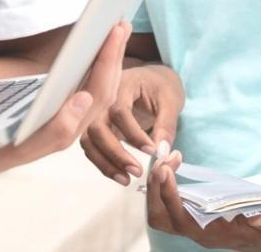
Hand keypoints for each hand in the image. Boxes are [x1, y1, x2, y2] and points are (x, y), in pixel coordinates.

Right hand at [9, 21, 127, 164]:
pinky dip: (94, 70)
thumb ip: (58, 128)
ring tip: (116, 35)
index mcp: (69, 129)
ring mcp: (67, 118)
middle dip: (116, 55)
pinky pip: (85, 89)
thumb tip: (84, 98)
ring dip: (109, 61)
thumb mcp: (25, 144)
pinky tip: (94, 58)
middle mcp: (73, 124)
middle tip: (123, 24)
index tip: (115, 31)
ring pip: (98, 88)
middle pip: (105, 87)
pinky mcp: (57, 112)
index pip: (100, 90)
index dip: (109, 59)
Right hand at [80, 63, 183, 184]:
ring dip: (105, 162)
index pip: (119, 111)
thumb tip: (161, 153)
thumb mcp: (171, 101)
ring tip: (126, 179)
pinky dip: (102, 162)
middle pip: (97, 127)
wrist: (153, 80)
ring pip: (89, 140)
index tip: (151, 151)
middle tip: (137, 171)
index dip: (133, 133)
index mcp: (122, 84)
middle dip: (115, 152)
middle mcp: (103, 98)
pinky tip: (119, 174)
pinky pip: (91, 146)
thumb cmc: (161, 87)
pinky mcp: (97, 126)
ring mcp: (96, 112)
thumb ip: (166, 125)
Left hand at [146, 158, 260, 250]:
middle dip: (156, 187)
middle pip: (161, 218)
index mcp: (220, 236)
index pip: (181, 219)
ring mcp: (198, 227)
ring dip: (158, 185)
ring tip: (170, 158)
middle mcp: (203, 234)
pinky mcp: (198, 218)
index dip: (168, 195)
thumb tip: (257, 217)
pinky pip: (170, 205)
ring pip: (161, 213)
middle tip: (164, 158)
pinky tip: (175, 164)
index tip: (167, 168)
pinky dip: (165, 185)